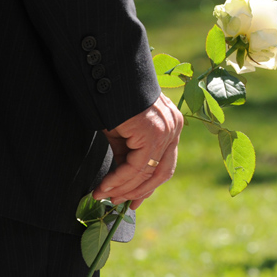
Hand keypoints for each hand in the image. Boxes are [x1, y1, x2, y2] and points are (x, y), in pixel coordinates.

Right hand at [93, 93, 182, 208]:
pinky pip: (136, 167)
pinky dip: (118, 180)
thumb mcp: (122, 133)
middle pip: (161, 173)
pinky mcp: (153, 132)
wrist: (105, 74)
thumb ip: (128, 156)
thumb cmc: (111, 100)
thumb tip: (122, 181)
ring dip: (123, 189)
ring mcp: (167, 130)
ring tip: (102, 195)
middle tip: (117, 203)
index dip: (148, 187)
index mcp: (171, 126)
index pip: (164, 164)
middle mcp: (174, 128)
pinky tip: (104, 186)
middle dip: (138, 192)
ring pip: (147, 173)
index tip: (132, 201)